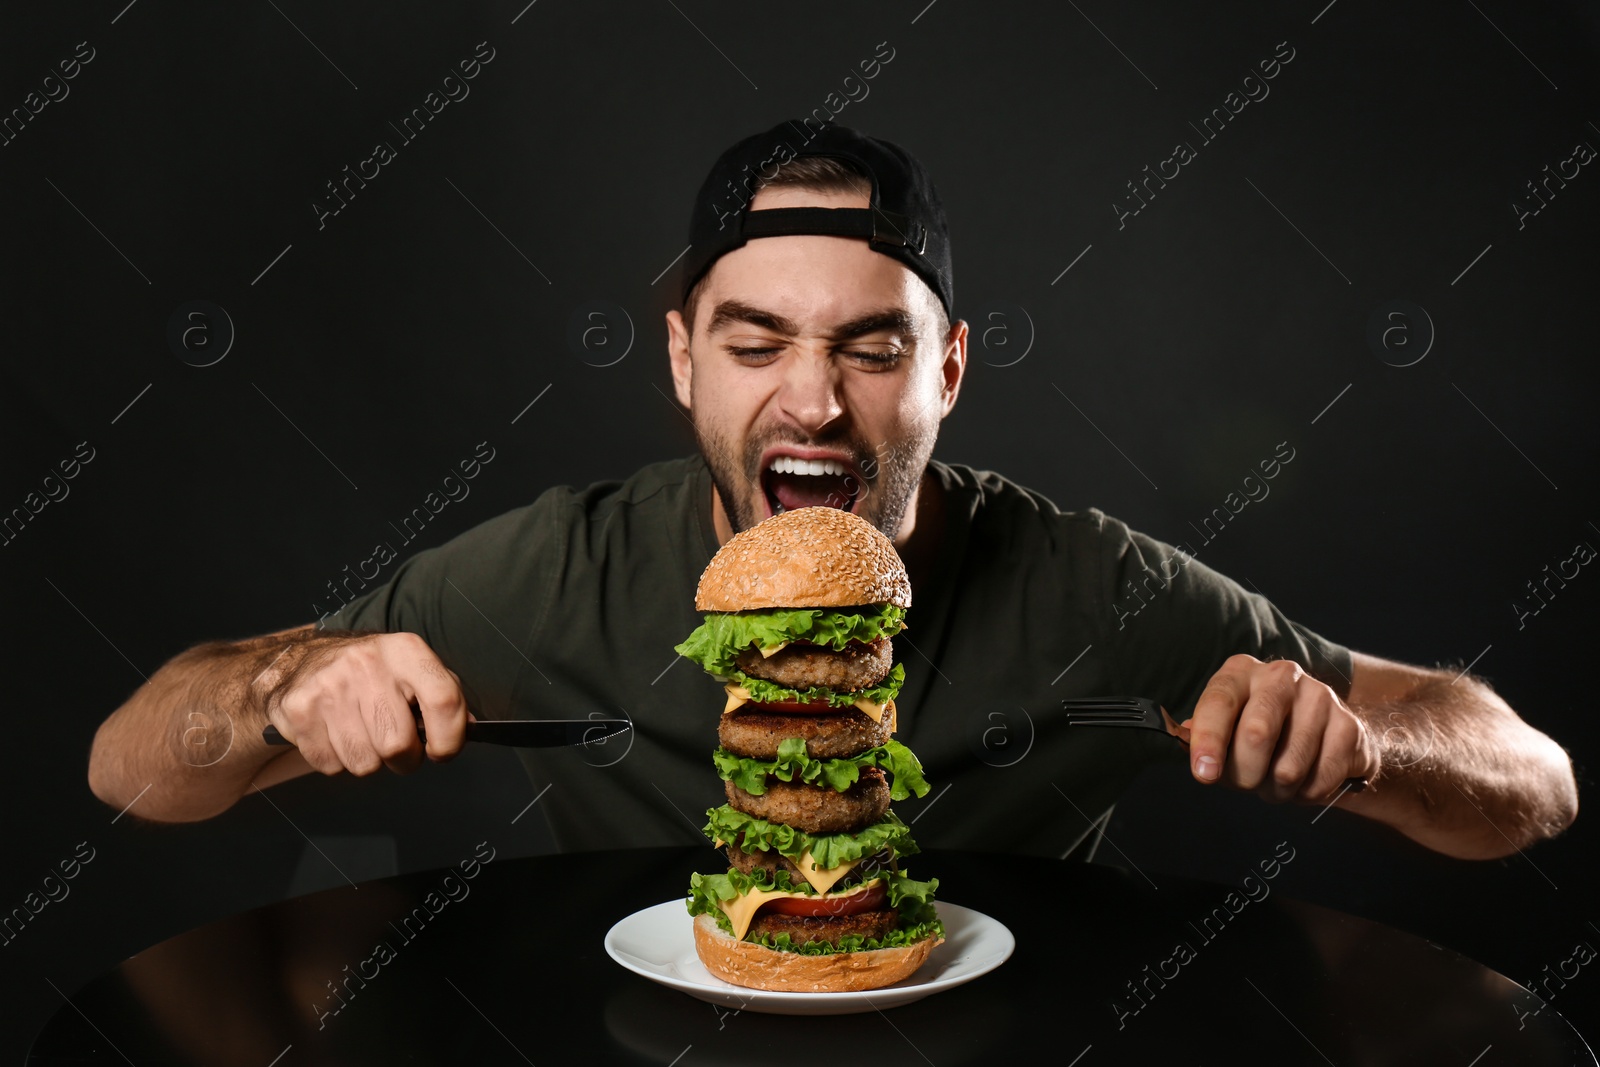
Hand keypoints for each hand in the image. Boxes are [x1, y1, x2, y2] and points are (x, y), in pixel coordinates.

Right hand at [261, 632, 473, 775]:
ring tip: (365, 735)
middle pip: (398, 744)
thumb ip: (444, 696)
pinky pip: (332, 766)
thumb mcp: (413, 669)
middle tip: (398, 746)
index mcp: (405, 650)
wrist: (304, 661)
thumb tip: (470, 730)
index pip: (443, 699)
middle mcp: (366, 663)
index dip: (450, 738)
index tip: (442, 751)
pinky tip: (337, 734)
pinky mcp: (300, 710)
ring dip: (370, 761)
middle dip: (405, 758)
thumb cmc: (373, 673)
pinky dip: (338, 761)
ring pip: (364, 763)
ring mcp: (329, 686)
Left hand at [1185, 653, 1379, 803]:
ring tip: (1275, 781)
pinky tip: (1304, 779)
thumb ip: (1202, 737)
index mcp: (1240, 672)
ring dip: (1276, 790)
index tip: (1204, 774)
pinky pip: (1319, 781)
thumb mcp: (1227, 726)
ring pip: (1288, 768)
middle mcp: (1280, 675)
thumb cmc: (1262, 729)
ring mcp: (1320, 697)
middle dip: (1245, 774)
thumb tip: (1188, 751)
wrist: (1326, 732)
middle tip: (1246, 783)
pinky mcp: (1349, 726)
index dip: (1209, 741)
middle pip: (1257, 734)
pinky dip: (1305, 794)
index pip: (1219, 702)